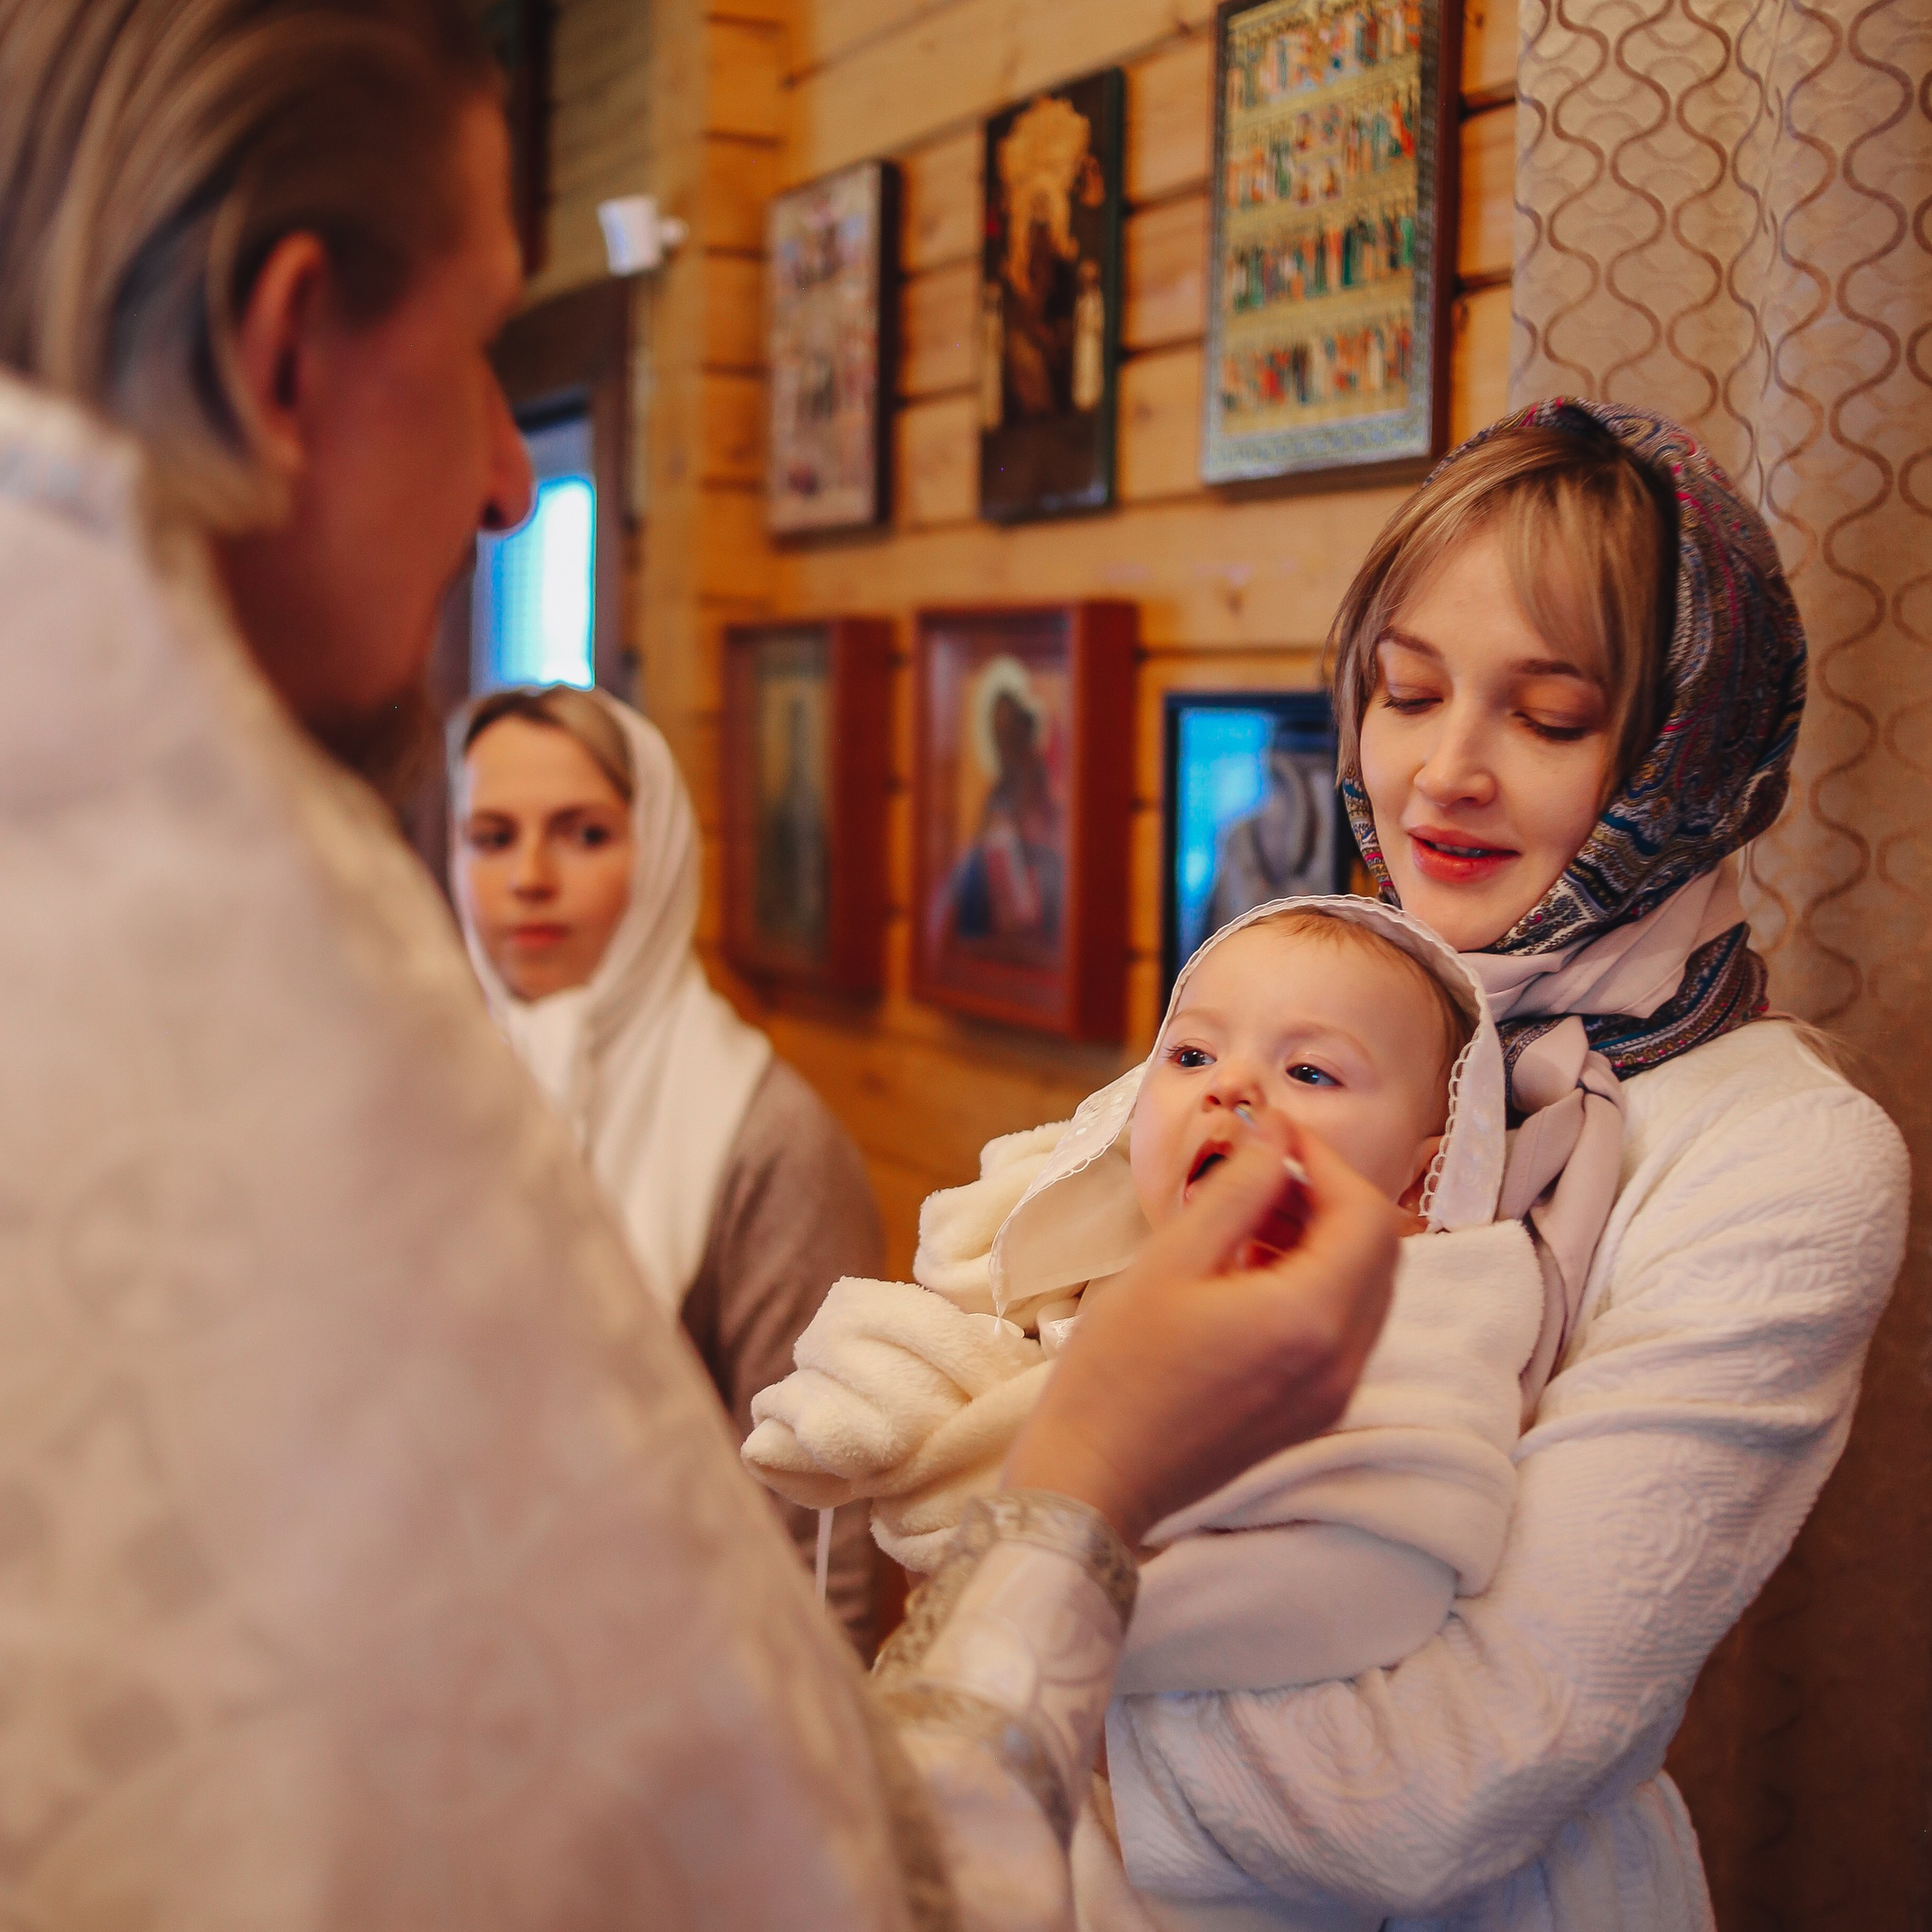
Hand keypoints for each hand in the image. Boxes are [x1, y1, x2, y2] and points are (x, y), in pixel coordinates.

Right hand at [1002, 1128, 1399, 1550]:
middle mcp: (1342, 1362)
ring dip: (1323, 1240)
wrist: (1095, 1476)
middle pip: (1379, 1252)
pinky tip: (1248, 1273)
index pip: (1366, 1216)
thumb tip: (1276, 1136)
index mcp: (1311, 1319)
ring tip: (1247, 1220)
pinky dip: (1315, 1285)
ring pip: (1366, 1290)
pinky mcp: (1314, 1412)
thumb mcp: (1172, 1258)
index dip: (1326, 1162)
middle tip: (1261, 1173)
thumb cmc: (1117, 1368)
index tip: (1273, 1137)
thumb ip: (1239, 1189)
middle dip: (1328, 1198)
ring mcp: (1333, 1394)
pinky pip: (1342, 1329)